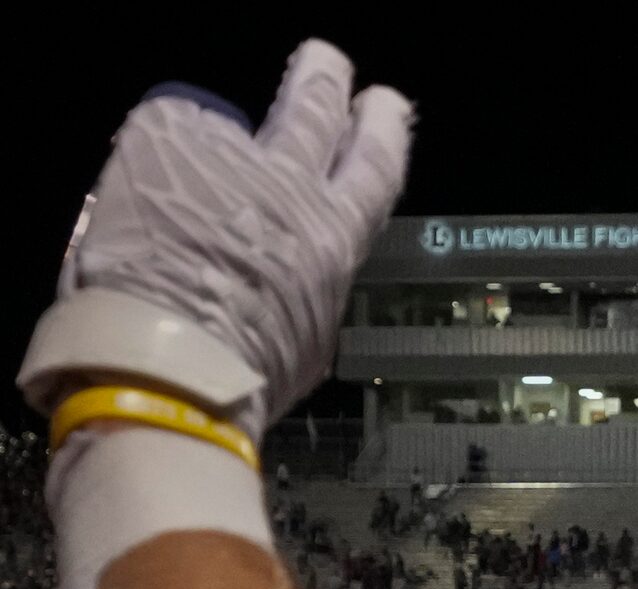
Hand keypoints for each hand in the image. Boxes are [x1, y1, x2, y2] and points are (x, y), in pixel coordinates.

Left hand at [18, 42, 412, 437]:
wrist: (171, 356)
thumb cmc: (246, 370)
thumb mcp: (308, 337)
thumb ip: (305, 286)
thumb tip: (291, 278)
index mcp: (334, 236)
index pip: (374, 162)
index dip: (382, 126)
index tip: (385, 104)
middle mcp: (288, 184)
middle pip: (313, 109)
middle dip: (323, 79)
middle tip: (326, 61)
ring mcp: (225, 154)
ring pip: (233, 113)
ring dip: (224, 125)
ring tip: (206, 147)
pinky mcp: (162, 137)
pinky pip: (168, 127)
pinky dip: (161, 149)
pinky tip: (145, 191)